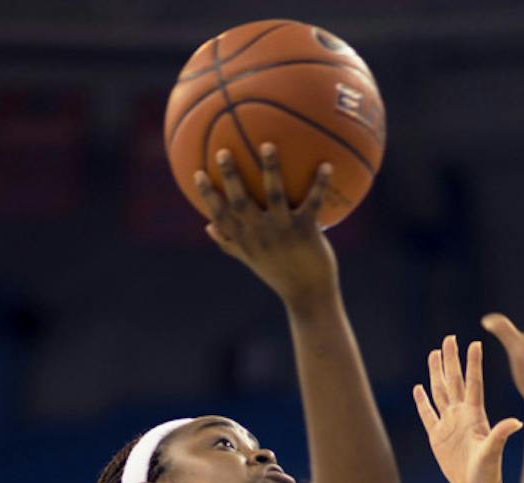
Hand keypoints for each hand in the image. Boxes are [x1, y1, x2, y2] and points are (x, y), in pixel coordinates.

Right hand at [195, 144, 338, 311]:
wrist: (309, 297)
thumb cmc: (280, 275)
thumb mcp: (252, 260)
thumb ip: (230, 242)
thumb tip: (208, 226)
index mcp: (245, 240)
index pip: (221, 216)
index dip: (208, 195)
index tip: (197, 173)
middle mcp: (260, 235)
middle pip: (240, 201)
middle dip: (230, 176)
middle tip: (224, 151)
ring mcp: (283, 233)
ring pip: (274, 195)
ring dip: (271, 169)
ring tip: (268, 144)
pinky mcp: (306, 232)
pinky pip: (312, 202)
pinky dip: (320, 184)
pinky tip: (326, 165)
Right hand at [413, 335, 522, 482]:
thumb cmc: (488, 474)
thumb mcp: (493, 453)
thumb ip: (500, 436)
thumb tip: (515, 422)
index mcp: (476, 415)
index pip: (474, 383)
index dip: (473, 364)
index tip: (474, 344)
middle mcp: (462, 415)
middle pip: (455, 381)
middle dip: (451, 360)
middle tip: (449, 339)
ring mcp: (449, 424)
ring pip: (440, 392)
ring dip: (437, 374)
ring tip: (434, 354)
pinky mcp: (437, 437)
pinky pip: (427, 414)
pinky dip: (422, 401)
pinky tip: (419, 388)